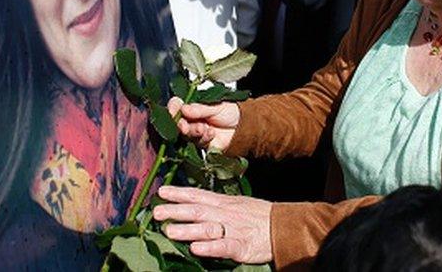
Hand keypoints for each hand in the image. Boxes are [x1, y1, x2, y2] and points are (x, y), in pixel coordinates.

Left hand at [154, 186, 272, 263]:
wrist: (285, 226)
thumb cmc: (258, 216)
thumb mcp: (236, 204)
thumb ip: (215, 205)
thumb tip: (193, 204)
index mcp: (224, 203)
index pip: (198, 195)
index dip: (179, 193)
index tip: (161, 192)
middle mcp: (226, 214)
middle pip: (198, 210)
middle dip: (176, 210)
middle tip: (156, 211)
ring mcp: (234, 230)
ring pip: (208, 228)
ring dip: (187, 229)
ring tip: (169, 230)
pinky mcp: (242, 246)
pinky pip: (224, 247)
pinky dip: (210, 248)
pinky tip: (196, 249)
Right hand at [168, 97, 239, 150]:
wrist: (244, 126)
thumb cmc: (230, 113)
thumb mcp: (216, 106)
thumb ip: (199, 109)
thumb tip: (184, 108)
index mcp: (192, 107)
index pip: (177, 106)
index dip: (173, 108)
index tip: (174, 109)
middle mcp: (191, 120)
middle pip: (178, 123)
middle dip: (180, 125)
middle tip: (183, 126)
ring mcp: (195, 132)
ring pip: (186, 134)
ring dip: (193, 132)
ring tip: (202, 128)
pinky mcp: (202, 144)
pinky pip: (198, 142)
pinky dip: (204, 138)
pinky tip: (212, 133)